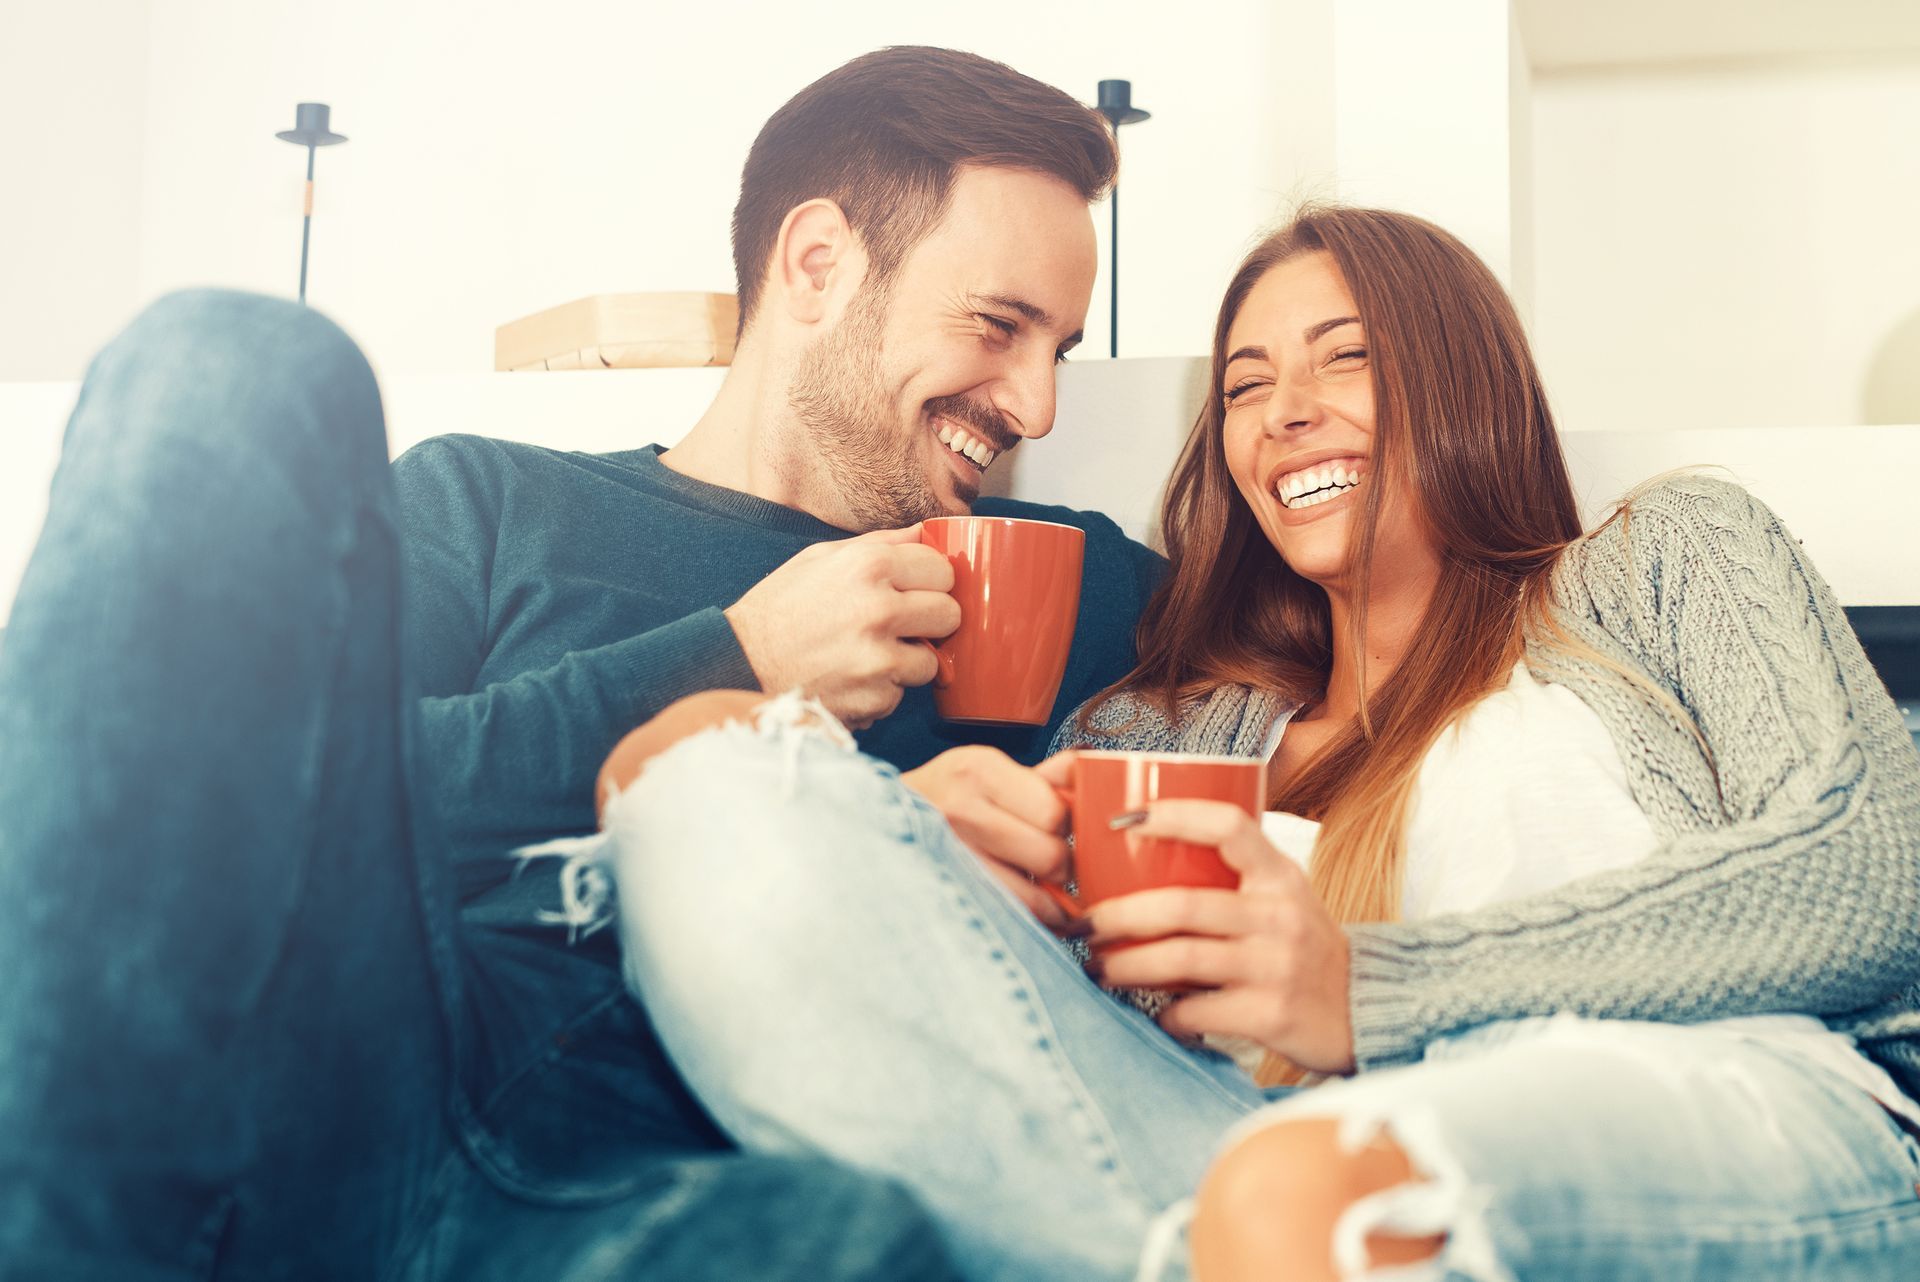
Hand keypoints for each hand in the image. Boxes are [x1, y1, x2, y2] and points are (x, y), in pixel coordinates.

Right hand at [724, 525, 961, 729]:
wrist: (736, 666)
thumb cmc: (777, 610)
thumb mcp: (818, 560)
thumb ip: (877, 544)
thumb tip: (923, 533)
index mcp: (868, 566)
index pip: (943, 570)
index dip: (931, 583)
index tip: (917, 592)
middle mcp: (878, 609)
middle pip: (950, 614)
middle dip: (931, 622)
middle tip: (901, 626)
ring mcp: (879, 658)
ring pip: (930, 662)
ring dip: (906, 663)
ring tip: (866, 656)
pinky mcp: (874, 699)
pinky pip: (899, 695)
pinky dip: (879, 692)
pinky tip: (848, 680)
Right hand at [903, 748, 1077, 929]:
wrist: (871, 826)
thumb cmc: (939, 801)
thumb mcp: (984, 773)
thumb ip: (1042, 778)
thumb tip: (1094, 774)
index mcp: (978, 769)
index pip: (1057, 812)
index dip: (1068, 828)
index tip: (1062, 833)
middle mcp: (959, 809)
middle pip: (1052, 856)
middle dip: (1061, 867)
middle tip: (1050, 865)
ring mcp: (948, 856)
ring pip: (1035, 900)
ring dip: (1048, 902)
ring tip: (1039, 891)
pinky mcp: (945, 895)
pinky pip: (1011, 921)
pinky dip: (1027, 923)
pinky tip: (1022, 910)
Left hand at [1084, 800, 1354, 1074]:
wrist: (1367, 1011)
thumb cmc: (1304, 949)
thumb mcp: (1283, 899)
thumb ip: (1232, 879)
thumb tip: (1138, 863)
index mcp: (1280, 876)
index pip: (1228, 825)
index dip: (1173, 815)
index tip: (1123, 820)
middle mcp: (1280, 915)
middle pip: (1181, 905)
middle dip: (1118, 916)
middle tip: (1082, 925)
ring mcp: (1277, 966)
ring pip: (1179, 958)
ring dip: (1125, 965)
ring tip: (1098, 969)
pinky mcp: (1271, 1014)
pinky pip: (1196, 1011)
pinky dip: (1165, 1015)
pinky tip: (1155, 1013)